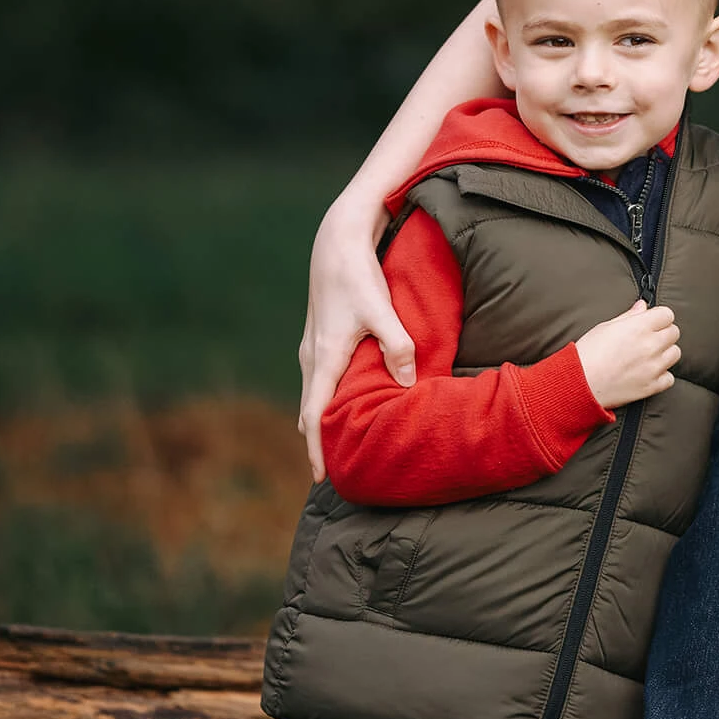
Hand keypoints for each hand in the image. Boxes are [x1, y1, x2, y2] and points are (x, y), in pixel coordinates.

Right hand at [298, 195, 416, 481]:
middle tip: (337, 471)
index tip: (322, 477)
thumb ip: (397, 346)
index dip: (316, 448)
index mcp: (324, 358)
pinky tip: (344, 404)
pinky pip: (319, 381)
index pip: (313, 415)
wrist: (336, 241)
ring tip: (341, 445)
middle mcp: (312, 357)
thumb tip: (408, 383)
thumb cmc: (358, 275)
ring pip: (314, 396)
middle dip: (319, 442)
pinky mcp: (320, 338)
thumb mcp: (381, 310)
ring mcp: (312, 347)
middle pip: (310, 411)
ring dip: (322, 420)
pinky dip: (326, 400)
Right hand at [576, 301, 681, 409]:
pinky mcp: (651, 386)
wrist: (578, 383)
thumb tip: (642, 307)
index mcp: (639, 327)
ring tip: (650, 355)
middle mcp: (650, 345)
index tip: (652, 321)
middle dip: (663, 332)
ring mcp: (653, 367)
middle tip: (650, 337)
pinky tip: (650, 372)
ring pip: (675, 353)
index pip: (667, 314)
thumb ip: (629, 316)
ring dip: (665, 352)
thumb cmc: (587, 353)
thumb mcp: (605, 327)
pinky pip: (669, 377)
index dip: (659, 317)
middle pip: (674, 332)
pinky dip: (662, 375)